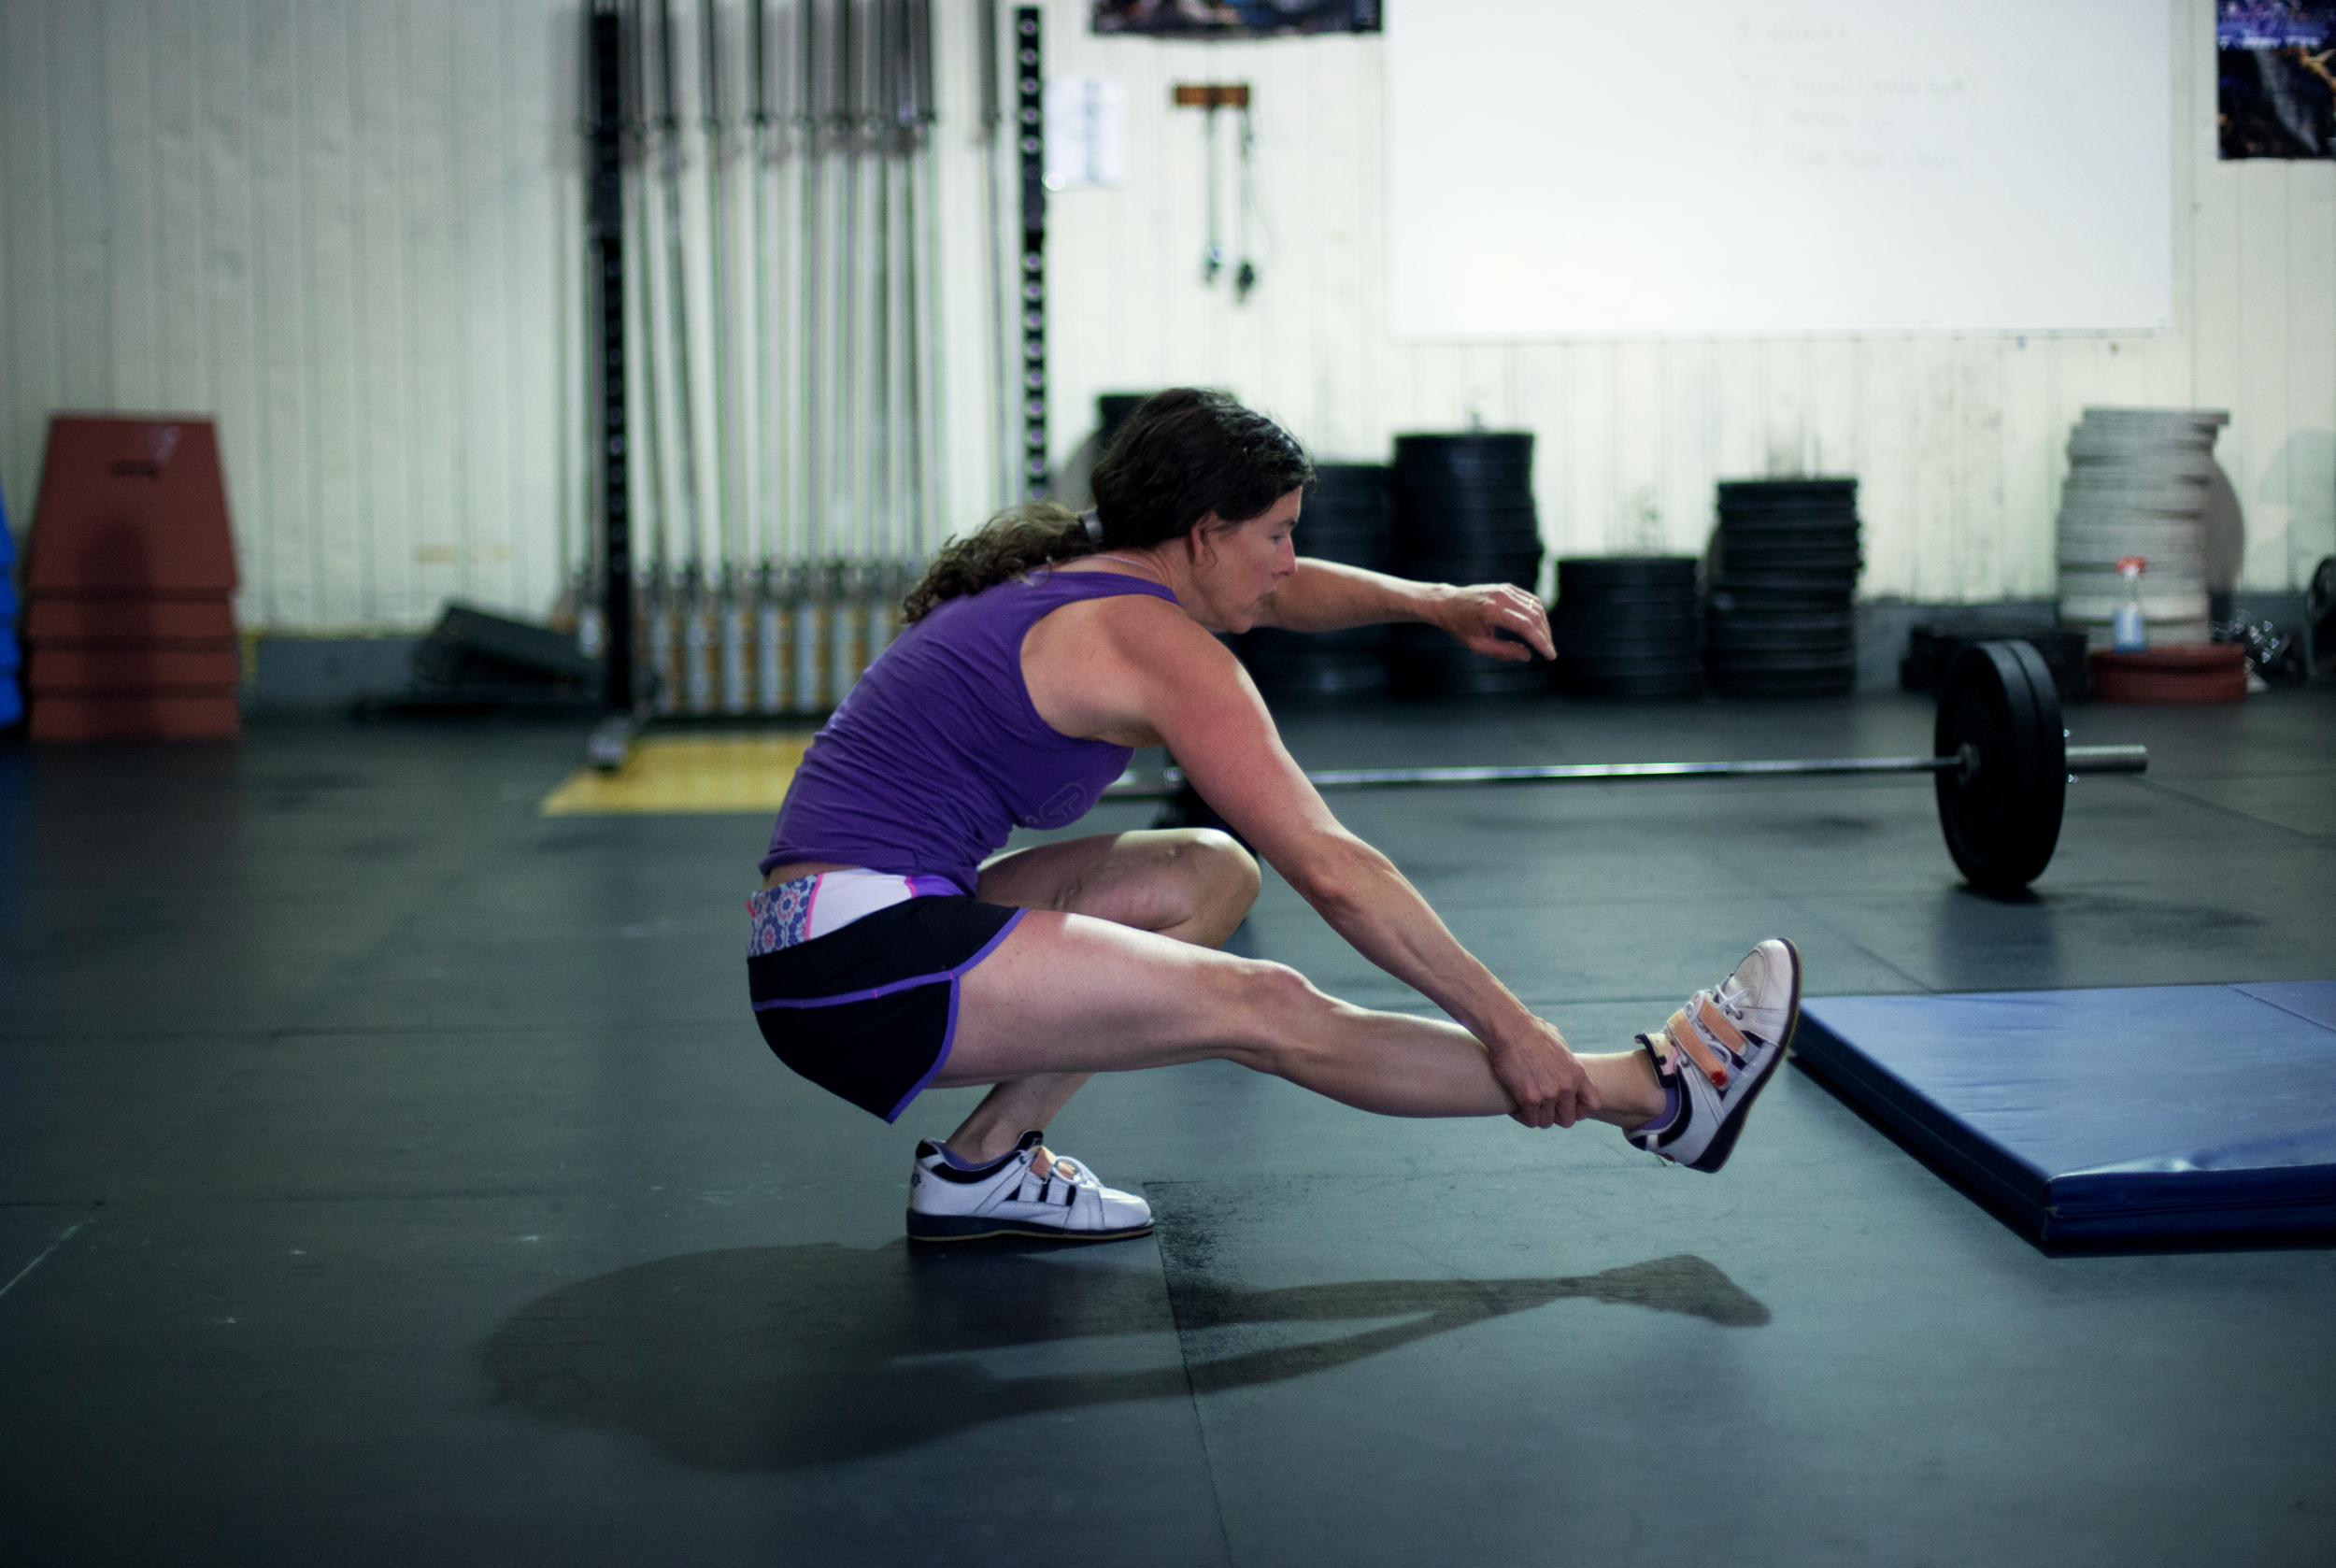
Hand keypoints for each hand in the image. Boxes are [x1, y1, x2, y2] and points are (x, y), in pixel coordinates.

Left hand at [1435, 582, 1553, 662]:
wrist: (1447, 603)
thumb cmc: (1459, 626)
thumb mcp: (1477, 644)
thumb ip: (1502, 651)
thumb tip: (1527, 655)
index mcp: (1492, 611)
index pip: (1525, 626)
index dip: (1540, 642)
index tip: (1550, 655)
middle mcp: (1501, 597)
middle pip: (1533, 616)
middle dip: (1545, 636)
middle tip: (1550, 653)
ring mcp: (1505, 589)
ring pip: (1535, 606)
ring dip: (1544, 625)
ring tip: (1545, 643)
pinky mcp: (1507, 587)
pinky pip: (1530, 600)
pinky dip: (1538, 614)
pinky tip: (1539, 628)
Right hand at [1486, 1017, 1600, 1128]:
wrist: (1511, 1029)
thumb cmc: (1531, 1030)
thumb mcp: (1559, 1042)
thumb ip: (1565, 1058)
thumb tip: (1562, 1060)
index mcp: (1577, 1073)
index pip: (1593, 1104)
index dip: (1580, 1110)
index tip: (1567, 1106)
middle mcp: (1566, 1086)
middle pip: (1568, 1120)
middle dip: (1555, 1117)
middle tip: (1543, 1108)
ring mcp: (1549, 1094)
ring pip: (1546, 1123)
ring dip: (1537, 1117)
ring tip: (1527, 1108)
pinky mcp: (1529, 1098)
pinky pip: (1530, 1121)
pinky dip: (1522, 1116)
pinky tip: (1516, 1107)